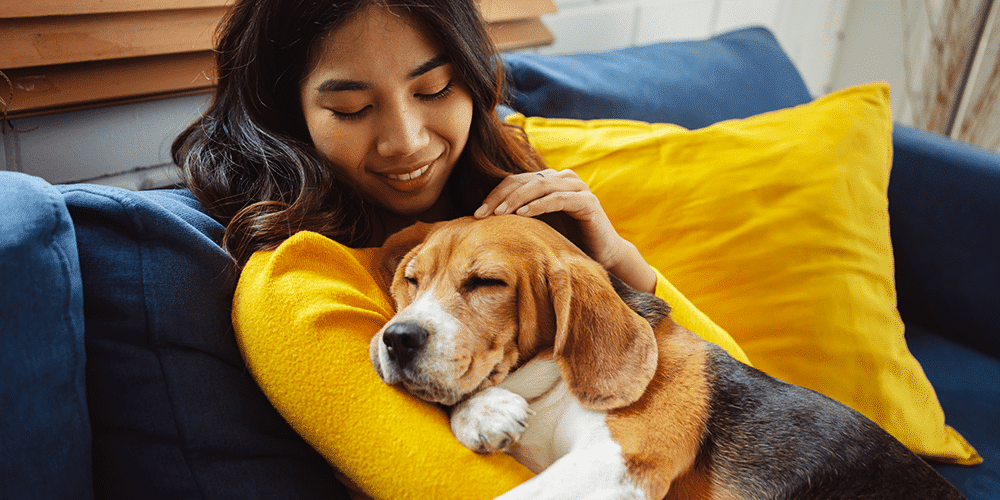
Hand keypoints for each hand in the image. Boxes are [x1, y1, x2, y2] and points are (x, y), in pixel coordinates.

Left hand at [474, 169, 655, 292]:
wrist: (601, 255)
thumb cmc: (566, 241)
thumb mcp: (537, 227)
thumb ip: (518, 217)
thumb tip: (482, 221)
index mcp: (548, 181)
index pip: (515, 181)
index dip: (494, 195)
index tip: (477, 214)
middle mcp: (562, 178)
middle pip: (524, 181)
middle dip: (501, 197)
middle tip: (483, 214)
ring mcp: (577, 187)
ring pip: (540, 185)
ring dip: (517, 199)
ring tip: (500, 213)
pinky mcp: (587, 201)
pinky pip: (559, 198)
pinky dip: (539, 205)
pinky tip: (523, 214)